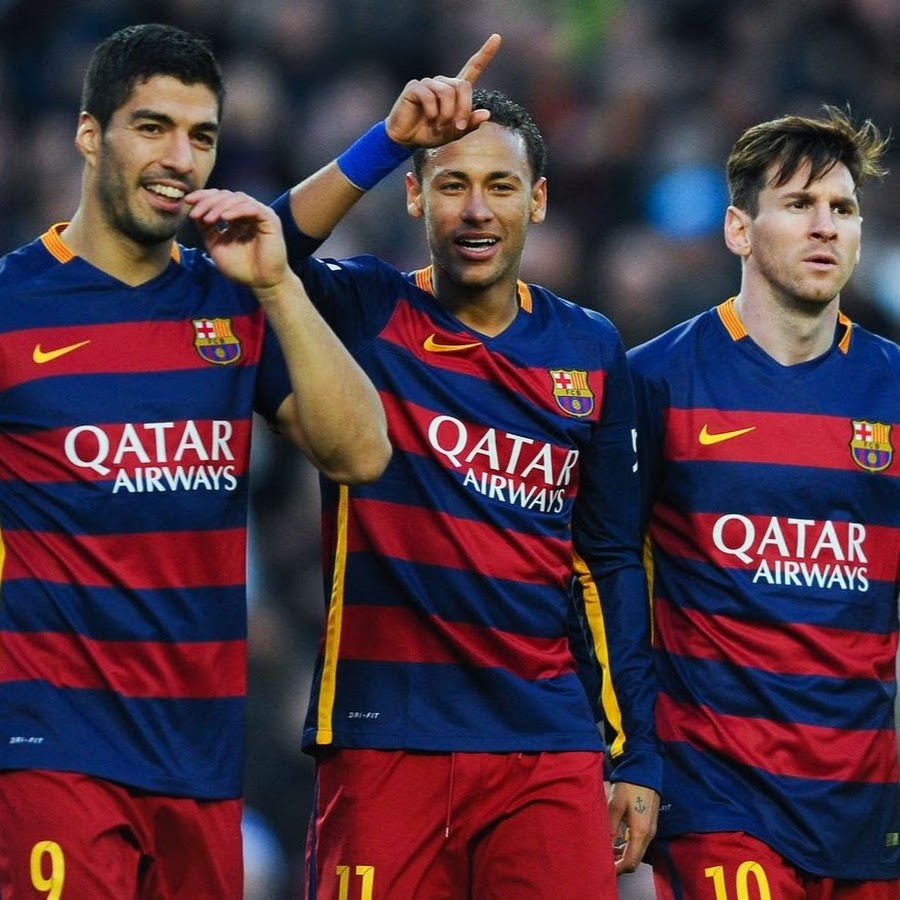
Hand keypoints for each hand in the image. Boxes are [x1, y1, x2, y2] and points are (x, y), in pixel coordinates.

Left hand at [185, 189, 287, 295]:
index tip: (187, 201)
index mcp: (237, 217)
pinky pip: (252, 208)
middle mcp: (249, 213)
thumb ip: (207, 228)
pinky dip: (237, 210)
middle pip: (226, 195)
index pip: (219, 198)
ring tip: (209, 219)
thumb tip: (194, 210)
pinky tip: (225, 218)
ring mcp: (260, 215)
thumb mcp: (216, 245)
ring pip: (238, 198)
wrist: (262, 283)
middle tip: (195, 213)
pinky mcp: (270, 220)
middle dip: (208, 201)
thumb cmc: (242, 268)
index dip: (203, 196)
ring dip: (220, 206)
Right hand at [385, 33, 500, 147]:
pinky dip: (432, 112)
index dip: (485, 53)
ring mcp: (429, 83)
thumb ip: (470, 124)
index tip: (497, 38)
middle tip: (458, 127)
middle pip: (463, 85)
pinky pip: (429, 96)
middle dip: (464, 109)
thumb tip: (486, 114)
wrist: (408, 140)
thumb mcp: (454, 133)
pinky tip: (428, 119)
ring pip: (447, 92)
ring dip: (446, 114)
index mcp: (455, 90)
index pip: (473, 67)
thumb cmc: (431, 134)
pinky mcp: (415, 87)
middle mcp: (444, 83)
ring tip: (439, 126)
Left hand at [606, 781, 658, 874]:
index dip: (617, 869)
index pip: (630, 862)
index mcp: (640, 832)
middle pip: (634, 859)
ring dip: (622, 855)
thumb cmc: (629, 785)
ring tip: (606, 851)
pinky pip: (638, 842)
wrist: (645, 770)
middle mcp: (648, 834)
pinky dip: (627, 846)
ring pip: (636, 851)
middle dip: (619, 864)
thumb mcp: (615, 806)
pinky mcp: (649, 824)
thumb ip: (611, 828)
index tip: (605, 870)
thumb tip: (605, 847)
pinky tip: (616, 840)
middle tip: (603, 862)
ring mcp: (650, 830)